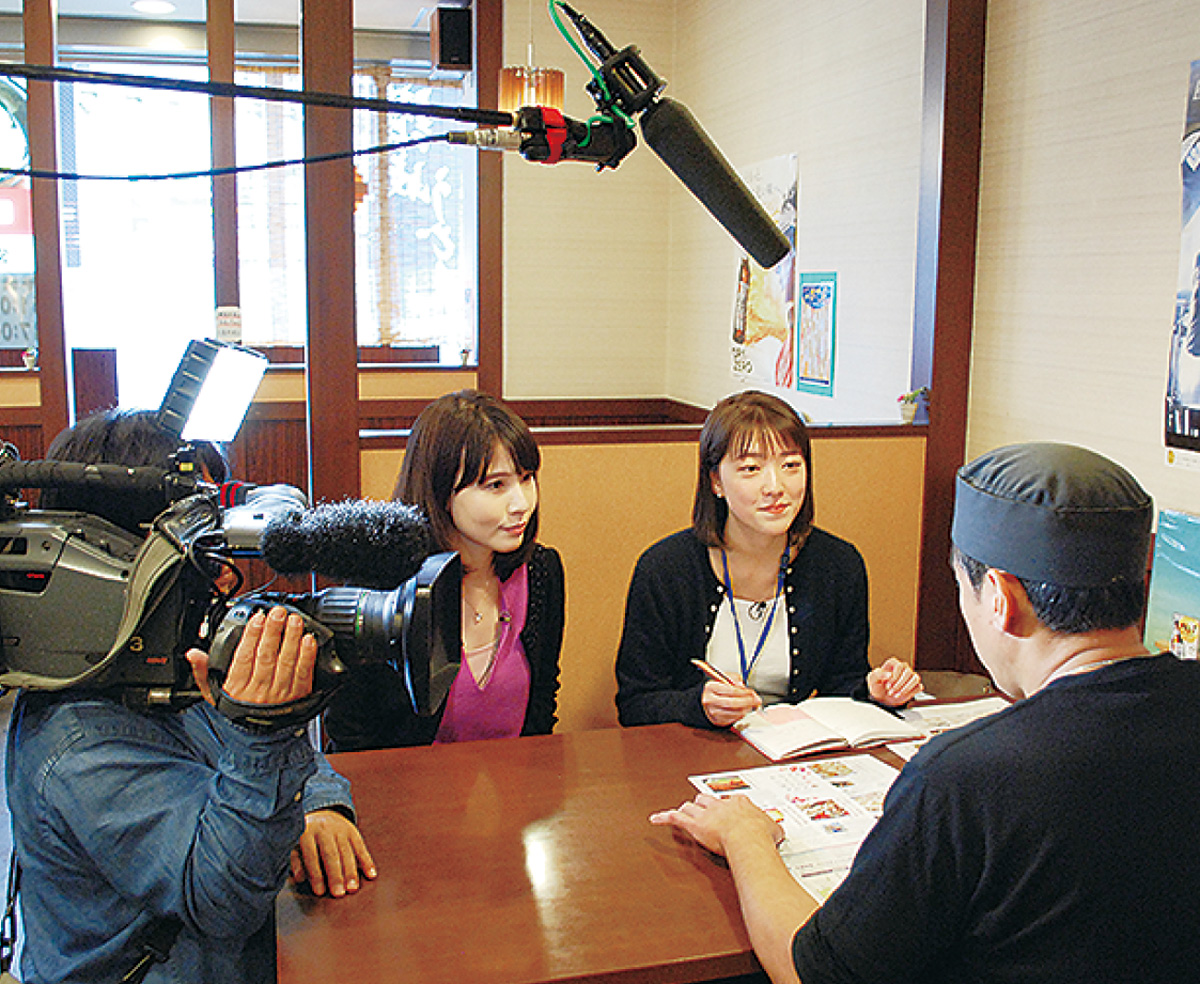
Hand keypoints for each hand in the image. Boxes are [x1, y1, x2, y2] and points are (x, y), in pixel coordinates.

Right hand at [187, 606, 316, 706]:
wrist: (257, 736)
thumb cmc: (237, 708)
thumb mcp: (214, 693)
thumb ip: (203, 671)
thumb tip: (193, 653)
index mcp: (237, 687)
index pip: (244, 657)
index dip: (251, 635)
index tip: (258, 618)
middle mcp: (259, 691)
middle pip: (267, 656)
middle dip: (273, 631)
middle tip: (278, 612)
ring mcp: (280, 694)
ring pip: (286, 662)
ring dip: (292, 638)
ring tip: (294, 620)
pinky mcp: (298, 696)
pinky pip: (303, 673)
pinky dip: (307, 655)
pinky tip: (308, 640)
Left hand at [291, 809, 377, 897]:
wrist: (321, 812)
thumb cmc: (307, 837)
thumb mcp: (296, 845)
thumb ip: (297, 861)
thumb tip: (299, 878)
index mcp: (307, 833)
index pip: (312, 856)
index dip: (316, 875)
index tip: (320, 892)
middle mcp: (325, 830)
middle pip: (331, 855)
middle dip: (336, 875)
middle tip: (339, 893)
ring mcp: (341, 829)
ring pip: (347, 852)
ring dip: (351, 872)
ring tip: (352, 888)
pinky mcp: (353, 831)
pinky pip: (361, 847)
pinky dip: (367, 861)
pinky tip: (371, 874)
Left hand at [650, 793, 782, 856]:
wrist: (748, 838)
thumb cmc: (760, 835)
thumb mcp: (774, 831)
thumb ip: (774, 830)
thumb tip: (779, 833)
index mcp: (739, 803)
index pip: (730, 800)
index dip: (726, 807)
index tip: (728, 811)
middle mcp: (720, 805)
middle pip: (706, 799)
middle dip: (703, 804)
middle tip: (701, 808)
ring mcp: (706, 814)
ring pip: (691, 806)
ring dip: (686, 810)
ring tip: (682, 813)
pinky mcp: (695, 824)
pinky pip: (676, 819)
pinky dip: (664, 818)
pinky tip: (656, 818)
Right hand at [701, 679, 762, 727]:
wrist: (703, 700)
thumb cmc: (715, 689)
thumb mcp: (722, 679)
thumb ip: (734, 679)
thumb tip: (743, 686)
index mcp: (710, 687)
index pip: (730, 690)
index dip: (744, 692)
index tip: (752, 692)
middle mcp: (710, 700)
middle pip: (732, 703)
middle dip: (747, 702)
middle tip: (756, 700)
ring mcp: (713, 711)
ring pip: (734, 712)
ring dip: (746, 709)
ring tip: (751, 705)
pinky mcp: (717, 720)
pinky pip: (732, 719)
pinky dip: (741, 715)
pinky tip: (744, 710)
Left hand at [866, 657, 921, 706]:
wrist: (881, 696)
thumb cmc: (877, 685)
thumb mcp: (872, 679)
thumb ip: (878, 674)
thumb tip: (889, 674)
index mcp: (893, 663)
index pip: (899, 666)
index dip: (894, 677)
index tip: (887, 686)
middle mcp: (903, 668)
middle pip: (908, 673)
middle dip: (899, 685)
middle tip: (890, 692)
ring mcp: (910, 677)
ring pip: (915, 679)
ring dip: (906, 688)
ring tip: (896, 695)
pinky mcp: (914, 686)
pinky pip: (919, 687)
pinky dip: (912, 692)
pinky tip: (902, 695)